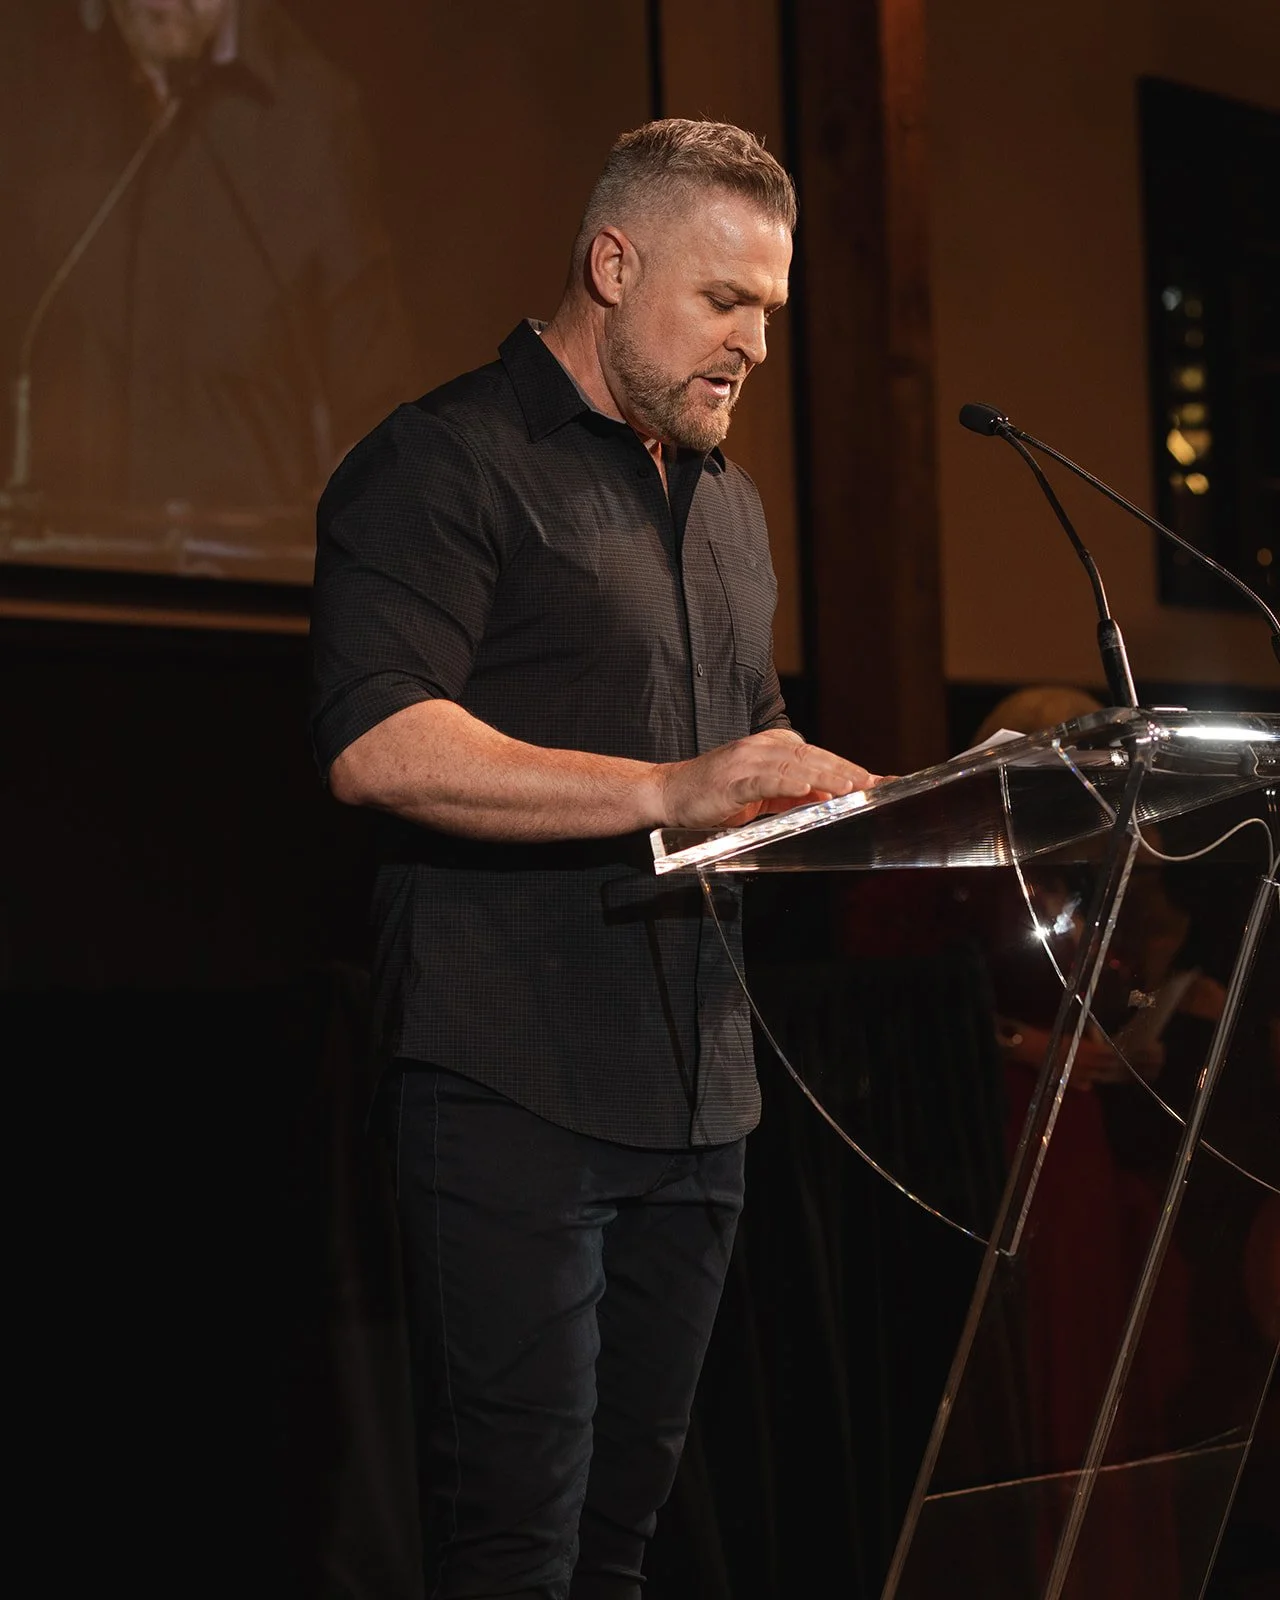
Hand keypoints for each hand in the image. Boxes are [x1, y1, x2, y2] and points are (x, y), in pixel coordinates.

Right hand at [657, 729, 878, 829]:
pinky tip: (807, 790)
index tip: (877, 780)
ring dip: (825, 776)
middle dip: (847, 771)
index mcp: (772, 747)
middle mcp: (762, 748)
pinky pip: (765, 780)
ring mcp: (746, 761)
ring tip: (851, 787)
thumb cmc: (715, 795)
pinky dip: (787, 783)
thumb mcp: (761, 793)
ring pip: (795, 766)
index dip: (849, 766)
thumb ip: (792, 793)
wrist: (668, 793)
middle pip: (813, 757)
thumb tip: (827, 799)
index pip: (818, 756)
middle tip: (874, 784)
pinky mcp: (732, 780)